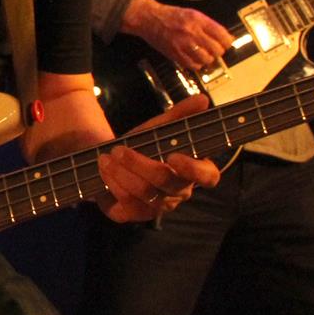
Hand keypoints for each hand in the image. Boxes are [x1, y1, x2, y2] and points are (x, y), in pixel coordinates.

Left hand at [95, 94, 220, 224]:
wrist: (113, 159)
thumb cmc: (144, 144)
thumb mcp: (159, 127)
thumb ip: (181, 115)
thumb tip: (203, 99)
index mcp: (192, 171)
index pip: (208, 177)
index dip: (194, 170)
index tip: (173, 156)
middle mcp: (179, 193)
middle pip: (167, 184)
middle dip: (140, 165)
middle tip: (119, 149)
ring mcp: (158, 207)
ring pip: (144, 195)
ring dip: (122, 174)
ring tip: (106, 157)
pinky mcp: (134, 215)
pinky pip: (126, 206)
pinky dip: (113, 185)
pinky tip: (104, 170)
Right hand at [123, 0, 232, 72]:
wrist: (149, 19)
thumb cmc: (170, 16)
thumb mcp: (192, 14)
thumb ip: (208, 25)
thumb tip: (224, 36)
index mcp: (198, 20)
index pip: (222, 35)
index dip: (227, 42)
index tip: (226, 43)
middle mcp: (192, 32)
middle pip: (216, 49)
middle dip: (218, 51)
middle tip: (215, 50)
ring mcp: (183, 44)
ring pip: (206, 59)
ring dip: (208, 59)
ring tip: (205, 55)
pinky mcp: (175, 54)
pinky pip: (193, 65)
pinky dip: (197, 65)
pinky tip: (195, 60)